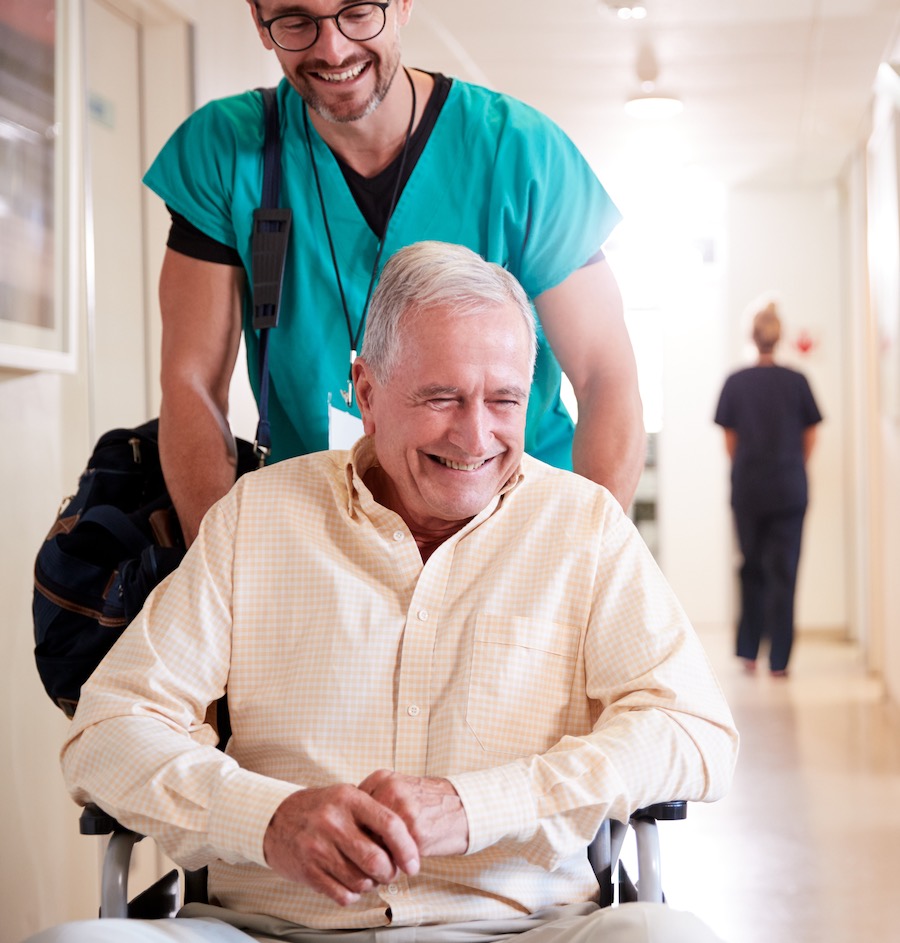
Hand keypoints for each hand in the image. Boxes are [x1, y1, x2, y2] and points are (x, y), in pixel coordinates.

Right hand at [262, 784, 419, 905]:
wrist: (275, 819)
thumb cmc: (320, 809)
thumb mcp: (346, 797)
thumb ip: (374, 814)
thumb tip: (406, 843)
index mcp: (350, 799)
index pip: (390, 824)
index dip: (407, 848)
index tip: (413, 864)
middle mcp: (334, 821)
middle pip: (377, 859)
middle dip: (390, 873)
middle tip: (390, 872)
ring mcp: (318, 846)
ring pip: (361, 880)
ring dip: (371, 884)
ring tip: (368, 876)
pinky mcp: (307, 870)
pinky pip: (342, 894)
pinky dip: (353, 894)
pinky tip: (350, 884)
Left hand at [358, 770, 468, 856]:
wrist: (466, 807)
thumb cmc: (429, 802)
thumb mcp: (399, 790)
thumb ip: (374, 802)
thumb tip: (346, 830)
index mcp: (382, 778)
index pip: (350, 812)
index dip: (352, 833)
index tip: (356, 844)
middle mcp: (390, 791)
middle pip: (358, 829)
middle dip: (361, 850)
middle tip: (368, 861)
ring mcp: (403, 811)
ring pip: (373, 846)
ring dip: (376, 862)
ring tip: (384, 866)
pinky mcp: (415, 833)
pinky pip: (393, 858)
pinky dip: (394, 867)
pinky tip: (401, 865)